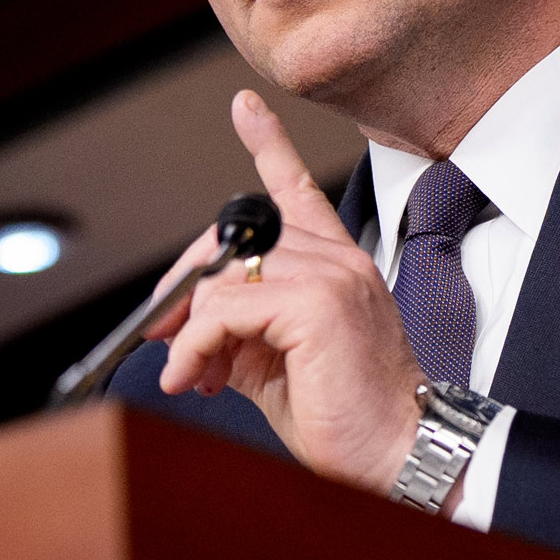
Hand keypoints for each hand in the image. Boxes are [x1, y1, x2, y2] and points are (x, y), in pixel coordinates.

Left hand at [157, 91, 426, 494]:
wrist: (394, 451)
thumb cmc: (346, 415)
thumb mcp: (277, 366)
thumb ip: (241, 334)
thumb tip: (192, 336)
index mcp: (337, 267)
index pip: (297, 192)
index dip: (269, 147)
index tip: (245, 109)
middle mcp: (337, 260)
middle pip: (234, 235)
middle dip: (184, 284)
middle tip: (164, 337)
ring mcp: (331, 275)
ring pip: (222, 276)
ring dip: (188, 331)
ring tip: (190, 375)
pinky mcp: (317, 303)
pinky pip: (224, 308)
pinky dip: (194, 345)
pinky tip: (194, 377)